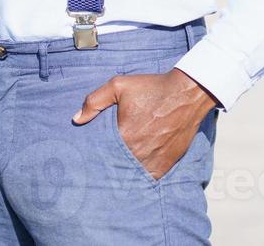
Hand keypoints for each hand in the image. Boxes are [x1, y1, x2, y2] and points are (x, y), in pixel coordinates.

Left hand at [71, 69, 216, 179]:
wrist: (186, 93)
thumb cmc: (152, 88)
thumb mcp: (118, 86)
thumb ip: (94, 102)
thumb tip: (77, 119)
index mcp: (124, 135)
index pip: (101, 152)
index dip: (94, 153)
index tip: (88, 154)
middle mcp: (138, 152)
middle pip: (116, 165)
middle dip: (108, 163)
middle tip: (100, 162)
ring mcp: (154, 160)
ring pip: (132, 173)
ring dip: (125, 171)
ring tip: (116, 167)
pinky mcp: (167, 164)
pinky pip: (149, 176)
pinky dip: (141, 174)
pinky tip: (135, 168)